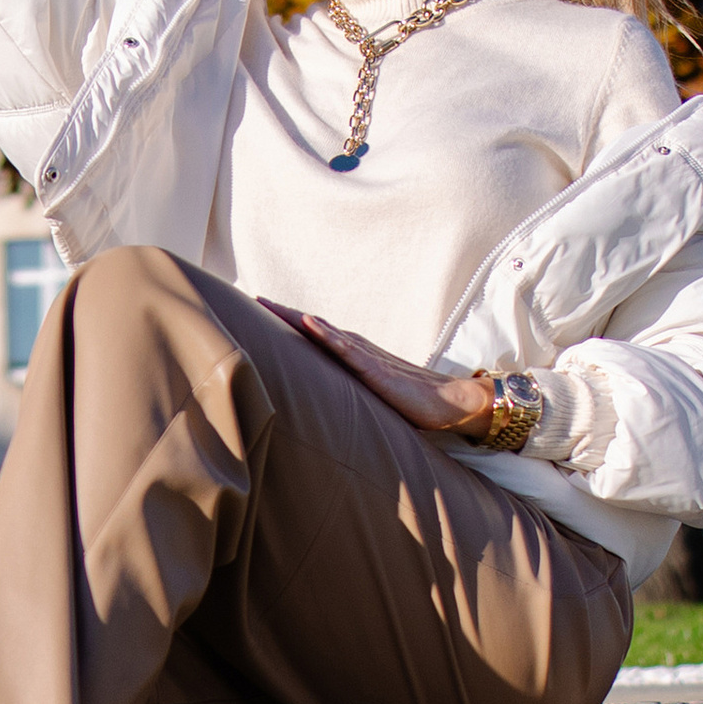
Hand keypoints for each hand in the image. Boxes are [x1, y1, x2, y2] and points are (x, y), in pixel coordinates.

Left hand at [257, 300, 494, 438]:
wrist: (450, 403)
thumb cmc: (413, 401)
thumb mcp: (371, 396)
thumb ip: (349, 394)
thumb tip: (325, 404)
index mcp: (354, 357)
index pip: (315, 336)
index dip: (287, 324)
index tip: (258, 313)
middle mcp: (356, 350)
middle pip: (313, 327)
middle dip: (282, 313)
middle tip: (252, 299)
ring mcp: (367, 357)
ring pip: (325, 331)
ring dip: (295, 317)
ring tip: (267, 304)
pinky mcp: (378, 371)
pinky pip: (348, 349)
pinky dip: (326, 335)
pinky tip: (308, 324)